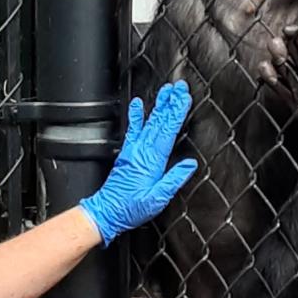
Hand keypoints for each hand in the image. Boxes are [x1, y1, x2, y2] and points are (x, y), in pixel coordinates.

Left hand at [78, 82, 196, 244]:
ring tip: (167, 90)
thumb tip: (190, 164)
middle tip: (180, 86)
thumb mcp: (157, 199)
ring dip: (159, 105)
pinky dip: (136, 116)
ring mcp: (134, 150)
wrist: (107, 211)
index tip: (184, 98)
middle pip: (160, 121)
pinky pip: (133, 130)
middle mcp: (143, 151)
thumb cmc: (130, 208)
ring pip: (150, 122)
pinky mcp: (128, 153)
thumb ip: (173, 180)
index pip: (168, 130)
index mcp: (152, 161)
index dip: (177, 112)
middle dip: (171, 103)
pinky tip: (138, 104)